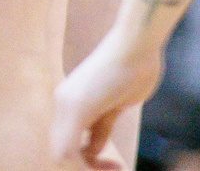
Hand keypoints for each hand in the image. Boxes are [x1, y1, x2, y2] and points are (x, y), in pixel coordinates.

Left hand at [51, 35, 161, 167]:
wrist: (138, 41)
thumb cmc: (135, 67)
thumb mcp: (116, 105)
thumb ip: (101, 126)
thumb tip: (93, 149)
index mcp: (71, 100)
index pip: (67, 143)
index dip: (88, 160)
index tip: (116, 163)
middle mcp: (63, 102)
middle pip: (61, 151)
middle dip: (87, 166)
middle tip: (116, 167)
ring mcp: (66, 103)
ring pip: (62, 155)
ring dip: (88, 168)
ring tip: (117, 168)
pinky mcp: (76, 107)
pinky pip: (68, 152)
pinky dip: (87, 167)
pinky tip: (114, 166)